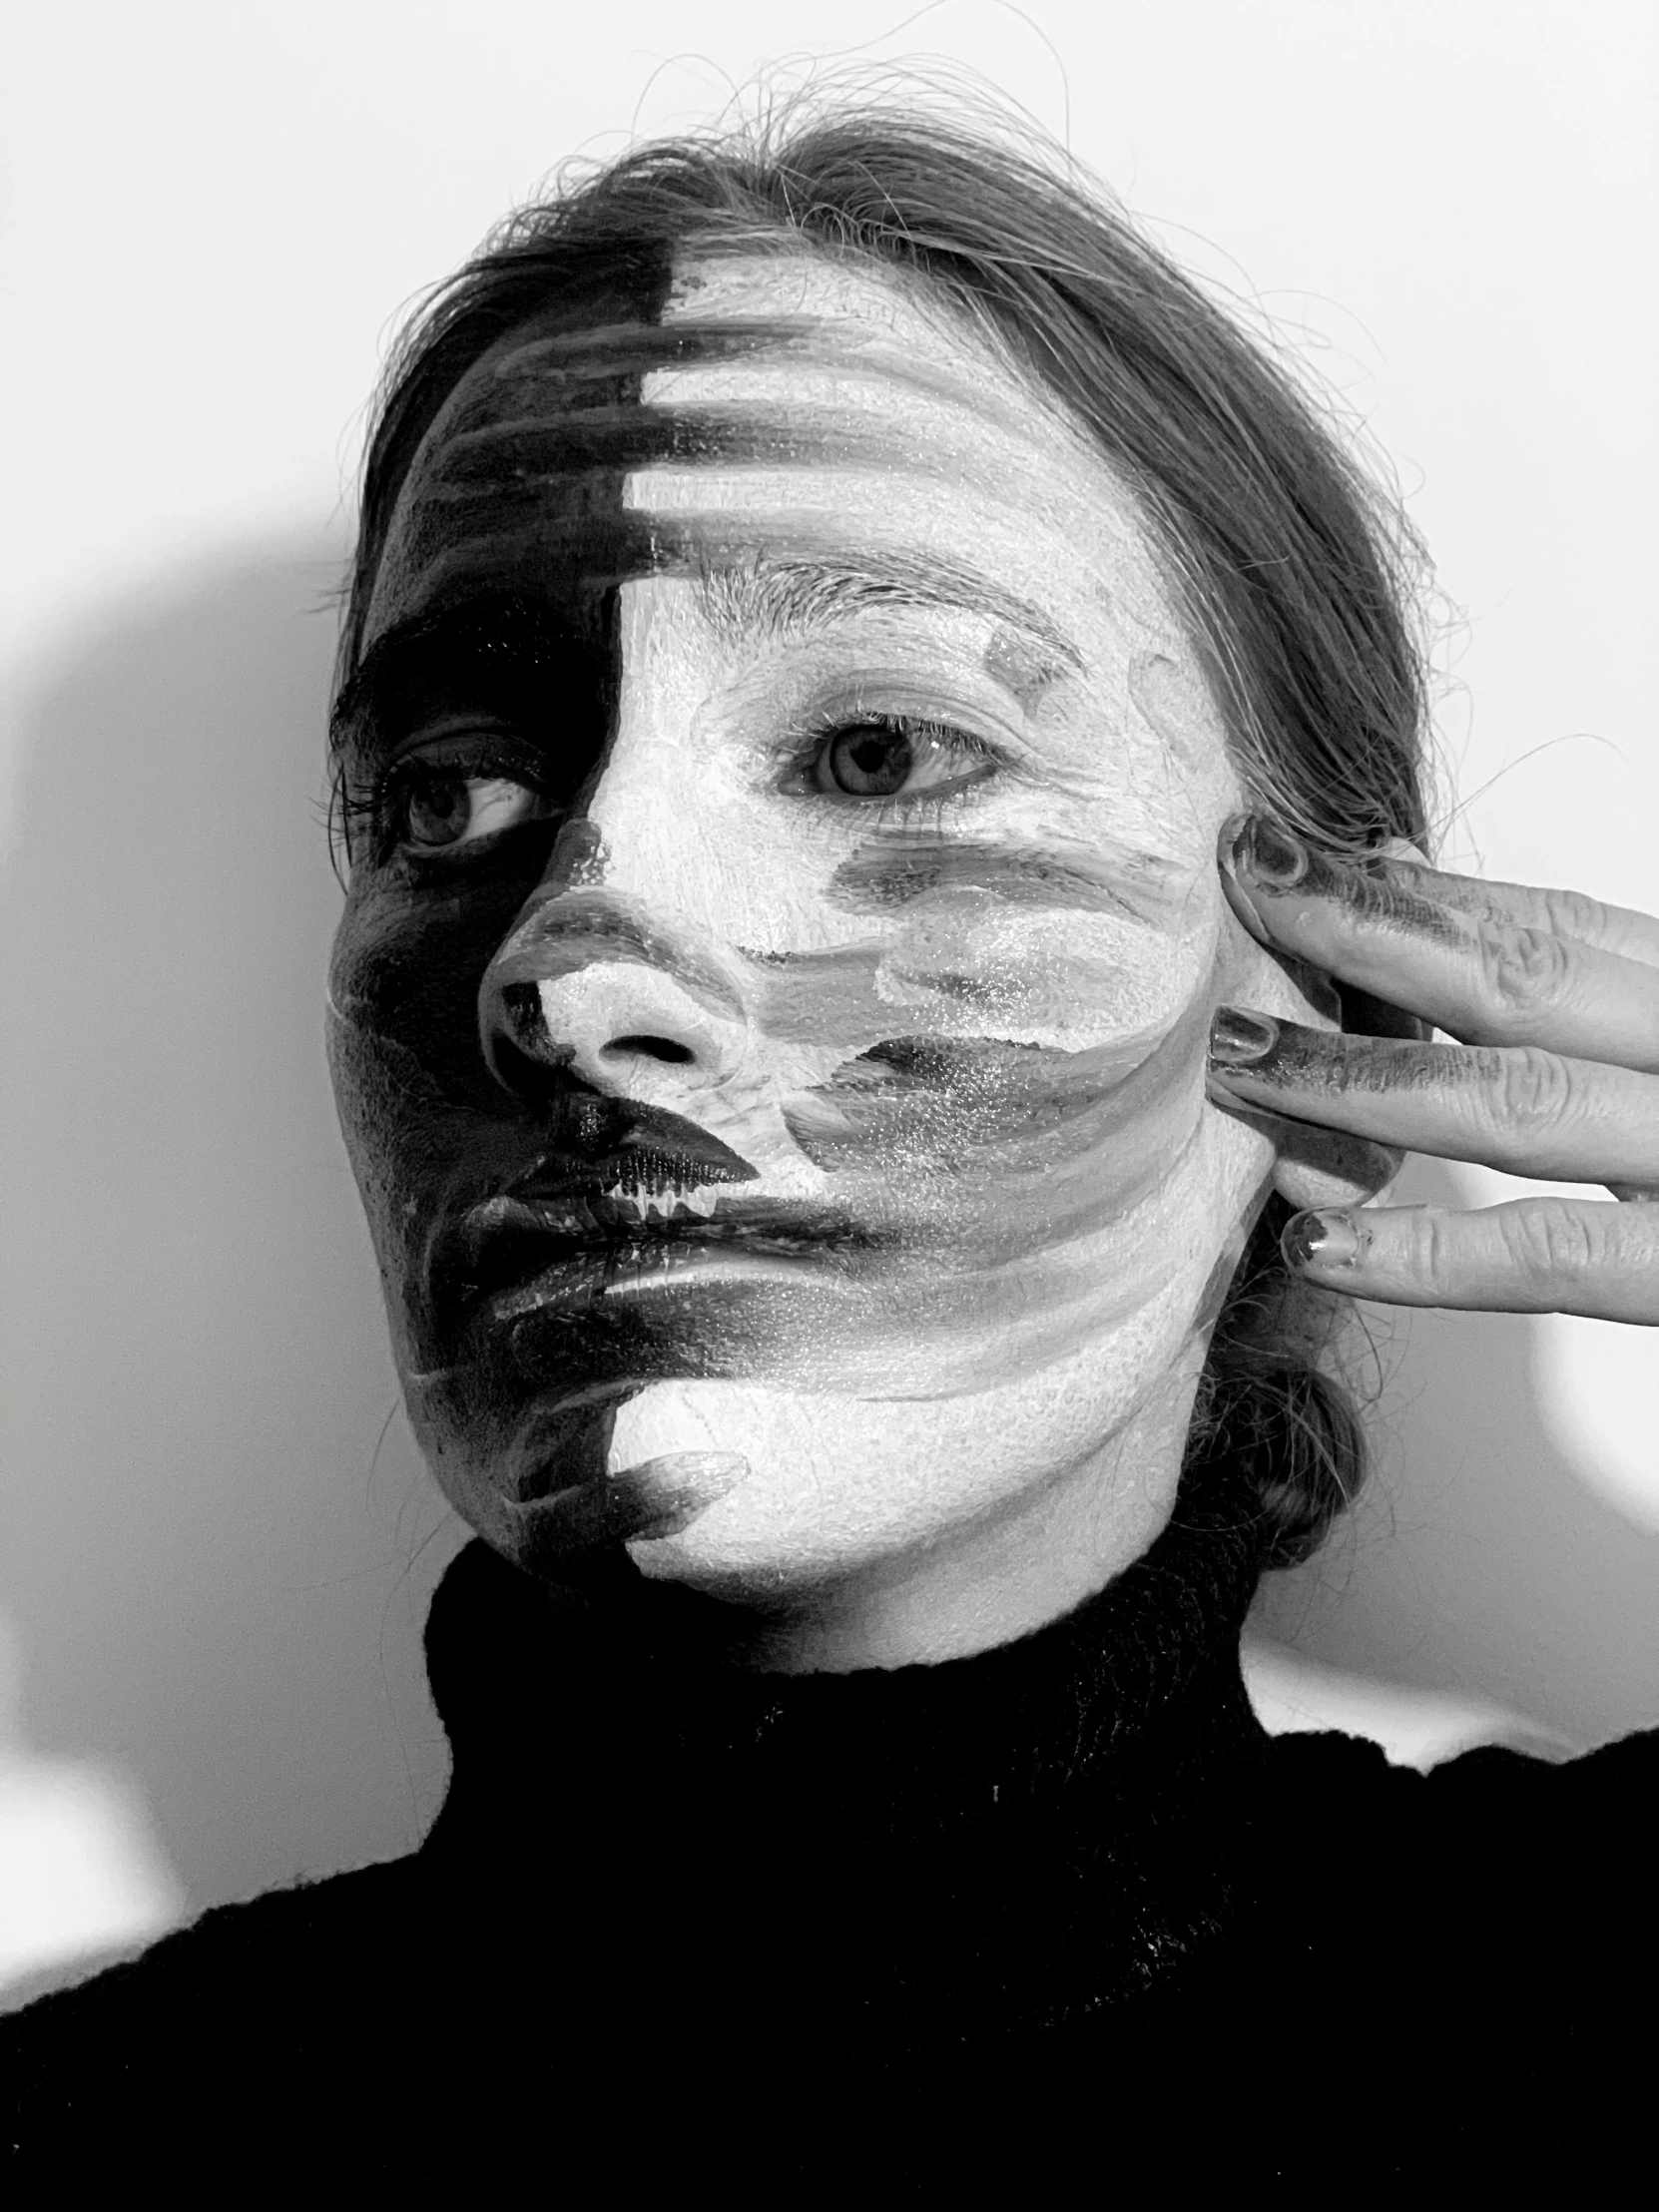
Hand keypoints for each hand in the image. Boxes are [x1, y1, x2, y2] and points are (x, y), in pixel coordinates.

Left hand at [1207, 815, 1658, 1323]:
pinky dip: (1437, 1256)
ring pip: (1520, 1107)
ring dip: (1361, 1082)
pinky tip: (1323, 1247)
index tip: (1282, 854)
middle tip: (1236, 895)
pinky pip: (1566, 1260)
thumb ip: (1584, 964)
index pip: (1545, 925)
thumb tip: (1413, 870)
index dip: (1402, 891)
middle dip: (1361, 937)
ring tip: (1237, 1062)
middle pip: (1518, 981)